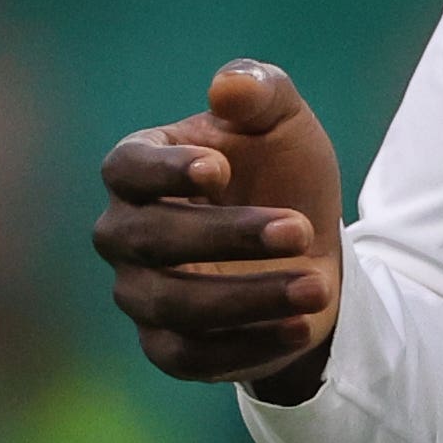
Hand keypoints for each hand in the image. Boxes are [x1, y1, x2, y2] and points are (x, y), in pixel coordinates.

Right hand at [90, 60, 350, 395]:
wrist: (309, 250)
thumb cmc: (282, 176)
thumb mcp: (285, 125)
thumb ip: (261, 92)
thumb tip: (229, 86)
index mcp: (139, 171)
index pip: (126, 168)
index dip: (165, 171)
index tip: (220, 169)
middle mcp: (123, 234)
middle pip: (149, 239)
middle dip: (226, 235)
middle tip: (300, 228)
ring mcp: (139, 293)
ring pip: (171, 304)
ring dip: (248, 297)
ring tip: (318, 287)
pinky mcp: (168, 345)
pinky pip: (188, 356)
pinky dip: (246, 346)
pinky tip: (302, 327)